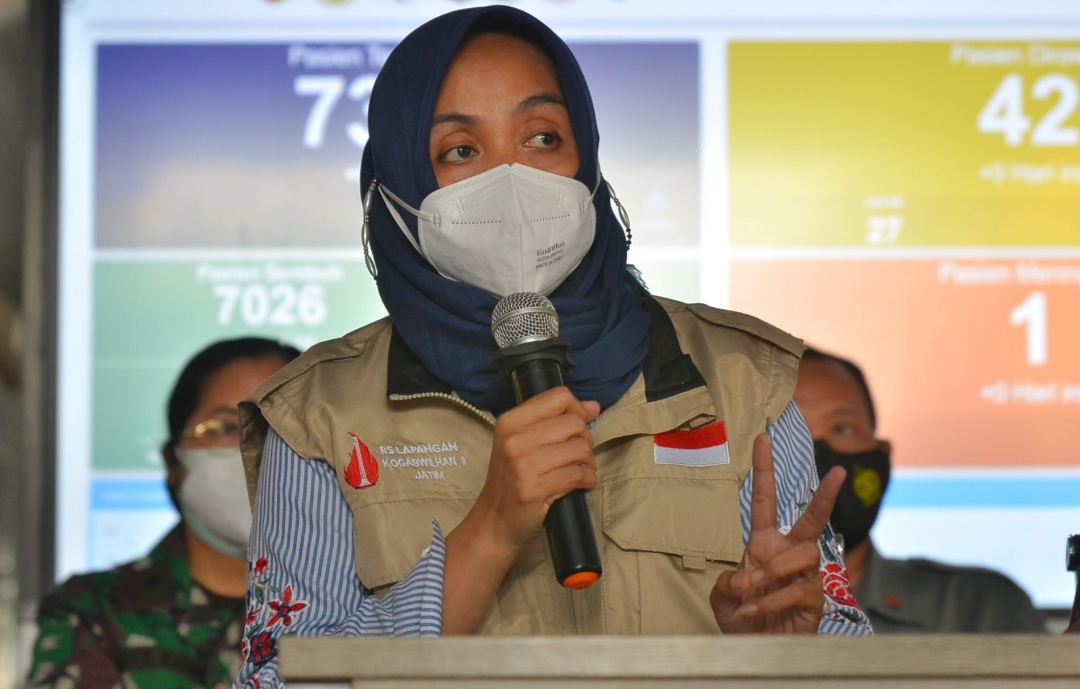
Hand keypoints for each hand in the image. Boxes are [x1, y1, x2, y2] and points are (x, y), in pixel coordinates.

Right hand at [470, 387, 599, 561]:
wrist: (492, 525)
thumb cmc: (511, 483)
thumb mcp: (523, 446)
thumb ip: (556, 422)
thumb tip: (593, 405)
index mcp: (510, 422)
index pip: (559, 396)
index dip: (577, 411)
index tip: (575, 430)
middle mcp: (514, 439)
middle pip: (574, 423)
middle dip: (585, 441)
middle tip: (577, 457)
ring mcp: (523, 464)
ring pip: (580, 448)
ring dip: (588, 463)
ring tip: (579, 473)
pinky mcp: (535, 489)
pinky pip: (578, 474)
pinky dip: (587, 480)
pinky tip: (580, 486)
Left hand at [709, 433, 844, 633]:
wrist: (753, 649)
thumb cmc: (740, 618)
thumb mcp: (722, 597)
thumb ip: (727, 583)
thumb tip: (743, 576)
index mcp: (763, 544)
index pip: (765, 502)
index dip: (764, 471)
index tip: (762, 439)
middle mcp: (788, 554)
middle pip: (813, 519)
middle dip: (826, 495)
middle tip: (839, 472)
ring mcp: (805, 576)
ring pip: (802, 555)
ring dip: (772, 573)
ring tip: (748, 595)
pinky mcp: (814, 600)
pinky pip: (799, 588)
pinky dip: (772, 599)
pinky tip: (755, 611)